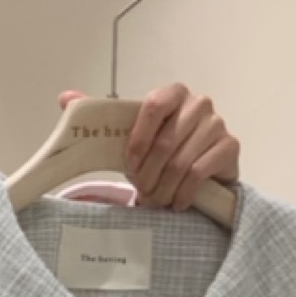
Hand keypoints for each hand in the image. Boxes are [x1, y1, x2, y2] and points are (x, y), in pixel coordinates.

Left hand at [60, 84, 240, 208]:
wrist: (200, 177)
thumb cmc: (162, 155)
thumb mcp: (130, 136)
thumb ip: (100, 115)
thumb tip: (65, 98)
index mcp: (173, 93)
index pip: (153, 105)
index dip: (138, 138)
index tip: (128, 164)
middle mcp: (199, 103)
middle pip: (166, 141)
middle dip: (148, 174)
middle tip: (140, 191)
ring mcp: (217, 124)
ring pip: (181, 161)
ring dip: (163, 188)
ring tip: (155, 200)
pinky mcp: (230, 147)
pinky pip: (199, 173)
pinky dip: (182, 194)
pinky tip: (175, 202)